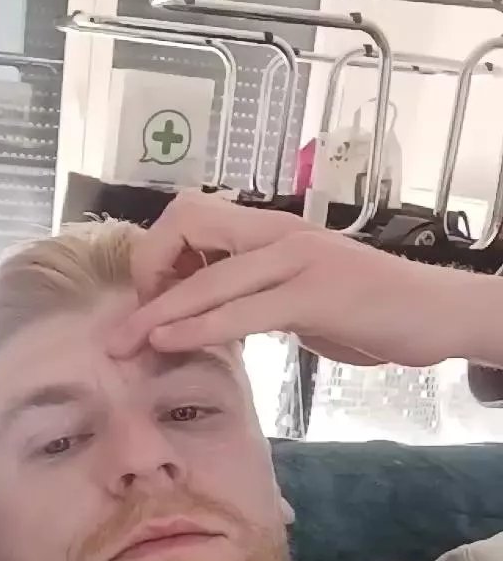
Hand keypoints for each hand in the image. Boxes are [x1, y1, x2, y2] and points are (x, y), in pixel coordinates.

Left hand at [107, 191, 475, 368]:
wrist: (439, 313)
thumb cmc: (373, 309)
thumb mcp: (304, 300)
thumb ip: (259, 301)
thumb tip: (214, 320)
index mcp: (272, 232)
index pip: (193, 217)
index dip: (158, 255)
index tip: (150, 303)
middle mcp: (279, 235)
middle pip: (187, 225)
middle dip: (142, 275)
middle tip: (121, 328)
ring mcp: (297, 261)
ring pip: (208, 275)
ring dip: (156, 311)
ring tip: (123, 343)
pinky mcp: (315, 295)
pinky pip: (242, 309)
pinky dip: (197, 326)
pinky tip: (169, 342)